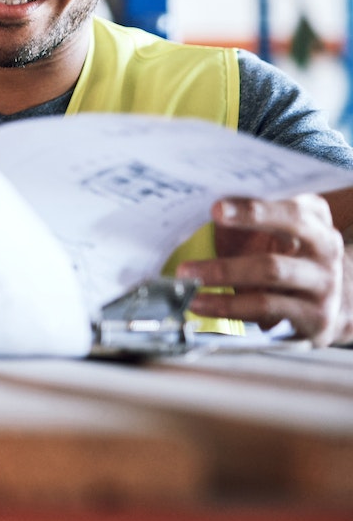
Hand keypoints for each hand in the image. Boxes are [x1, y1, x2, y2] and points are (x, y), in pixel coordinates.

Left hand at [180, 195, 349, 343]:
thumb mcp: (280, 230)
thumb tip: (197, 203)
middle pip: (273, 262)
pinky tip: (202, 304)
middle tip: (185, 268)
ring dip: (222, 282)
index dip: (253, 211)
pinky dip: (229, 307)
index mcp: (315, 223)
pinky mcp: (315, 318)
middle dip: (225, 266)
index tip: (216, 210)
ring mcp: (323, 288)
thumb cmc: (291, 256)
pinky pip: (267, 310)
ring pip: (269, 281)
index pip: (290, 212)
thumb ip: (252, 215)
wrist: (333, 300)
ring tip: (187, 285)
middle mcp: (325, 253)